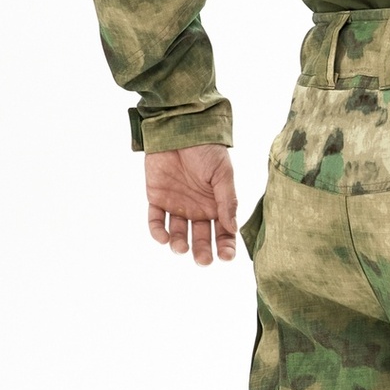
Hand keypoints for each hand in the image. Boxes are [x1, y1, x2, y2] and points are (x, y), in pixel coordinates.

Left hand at [145, 145, 237, 264]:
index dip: (225, 246)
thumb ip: (227, 201)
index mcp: (217, 205)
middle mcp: (198, 209)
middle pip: (201, 238)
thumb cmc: (207, 149)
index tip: (226, 256)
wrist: (180, 129)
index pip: (223, 233)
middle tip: (203, 260)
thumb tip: (233, 228)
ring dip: (179, 244)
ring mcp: (177, 205)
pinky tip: (163, 238)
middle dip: (202, 251)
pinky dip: (157, 231)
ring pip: (177, 233)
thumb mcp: (223, 174)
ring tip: (181, 248)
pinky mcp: (157, 199)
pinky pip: (155, 220)